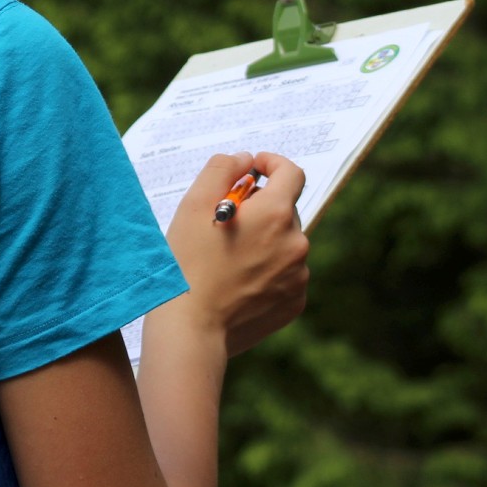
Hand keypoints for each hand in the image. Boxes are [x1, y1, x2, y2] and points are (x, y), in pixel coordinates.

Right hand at [162, 151, 309, 356]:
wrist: (192, 326)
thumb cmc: (187, 262)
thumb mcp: (193, 204)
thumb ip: (222, 170)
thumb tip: (245, 160)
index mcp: (276, 214)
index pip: (291, 173)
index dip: (272, 164)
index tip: (253, 169)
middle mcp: (296, 242)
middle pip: (285, 210)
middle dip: (260, 209)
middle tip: (225, 222)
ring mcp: (299, 276)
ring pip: (284, 244)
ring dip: (264, 241)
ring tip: (228, 258)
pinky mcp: (295, 303)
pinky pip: (285, 275)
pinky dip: (267, 270)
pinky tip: (237, 281)